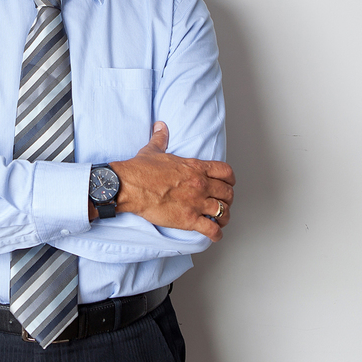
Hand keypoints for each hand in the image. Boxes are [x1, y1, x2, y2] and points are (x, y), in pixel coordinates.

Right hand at [109, 122, 234, 241]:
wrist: (130, 186)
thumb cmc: (141, 170)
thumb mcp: (153, 149)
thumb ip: (161, 138)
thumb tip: (160, 127)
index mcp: (195, 167)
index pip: (226, 172)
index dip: (230, 180)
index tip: (228, 184)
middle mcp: (200, 185)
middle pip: (228, 193)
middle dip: (228, 199)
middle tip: (224, 203)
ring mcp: (196, 203)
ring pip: (224, 211)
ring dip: (224, 217)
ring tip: (221, 221)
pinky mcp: (188, 219)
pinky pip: (211, 229)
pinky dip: (216, 234)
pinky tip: (214, 234)